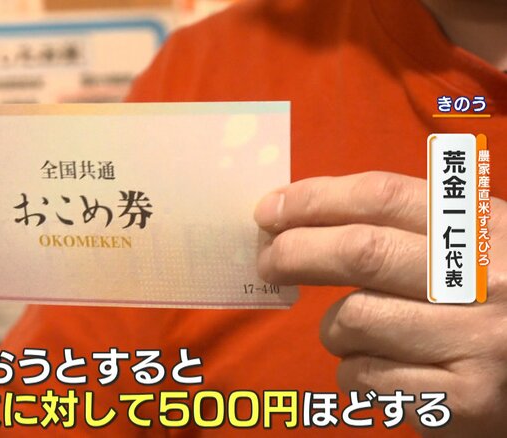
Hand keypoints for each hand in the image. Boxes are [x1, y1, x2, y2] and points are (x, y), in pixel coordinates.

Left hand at [255, 171, 505, 436]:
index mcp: (483, 228)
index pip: (381, 197)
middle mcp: (486, 280)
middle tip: (269, 263)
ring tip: (358, 333)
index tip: (269, 210)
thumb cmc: (489, 307)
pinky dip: (353, 370)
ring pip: (354, 318)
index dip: (314, 200)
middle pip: (361, 251)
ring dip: (333, 327)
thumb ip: (401, 229)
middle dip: (295, 253)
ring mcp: (476, 341)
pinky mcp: (461, 399)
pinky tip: (380, 369)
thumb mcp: (467, 251)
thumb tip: (295, 217)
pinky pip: (364, 375)